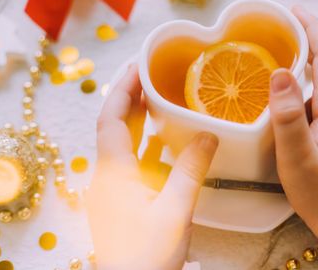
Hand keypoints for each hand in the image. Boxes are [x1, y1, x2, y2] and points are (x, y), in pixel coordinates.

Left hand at [87, 64, 217, 269]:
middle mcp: (108, 176)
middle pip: (114, 125)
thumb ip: (191, 169)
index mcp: (113, 173)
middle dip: (131, 97)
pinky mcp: (126, 199)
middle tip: (151, 74)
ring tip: (159, 98)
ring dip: (139, 119)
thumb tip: (208, 135)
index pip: (110, 118)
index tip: (139, 66)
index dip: (123, 89)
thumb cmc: (148, 256)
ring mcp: (115, 188)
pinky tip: (167, 140)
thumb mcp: (175, 210)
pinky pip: (134, 161)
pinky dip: (147, 143)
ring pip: (124, 143)